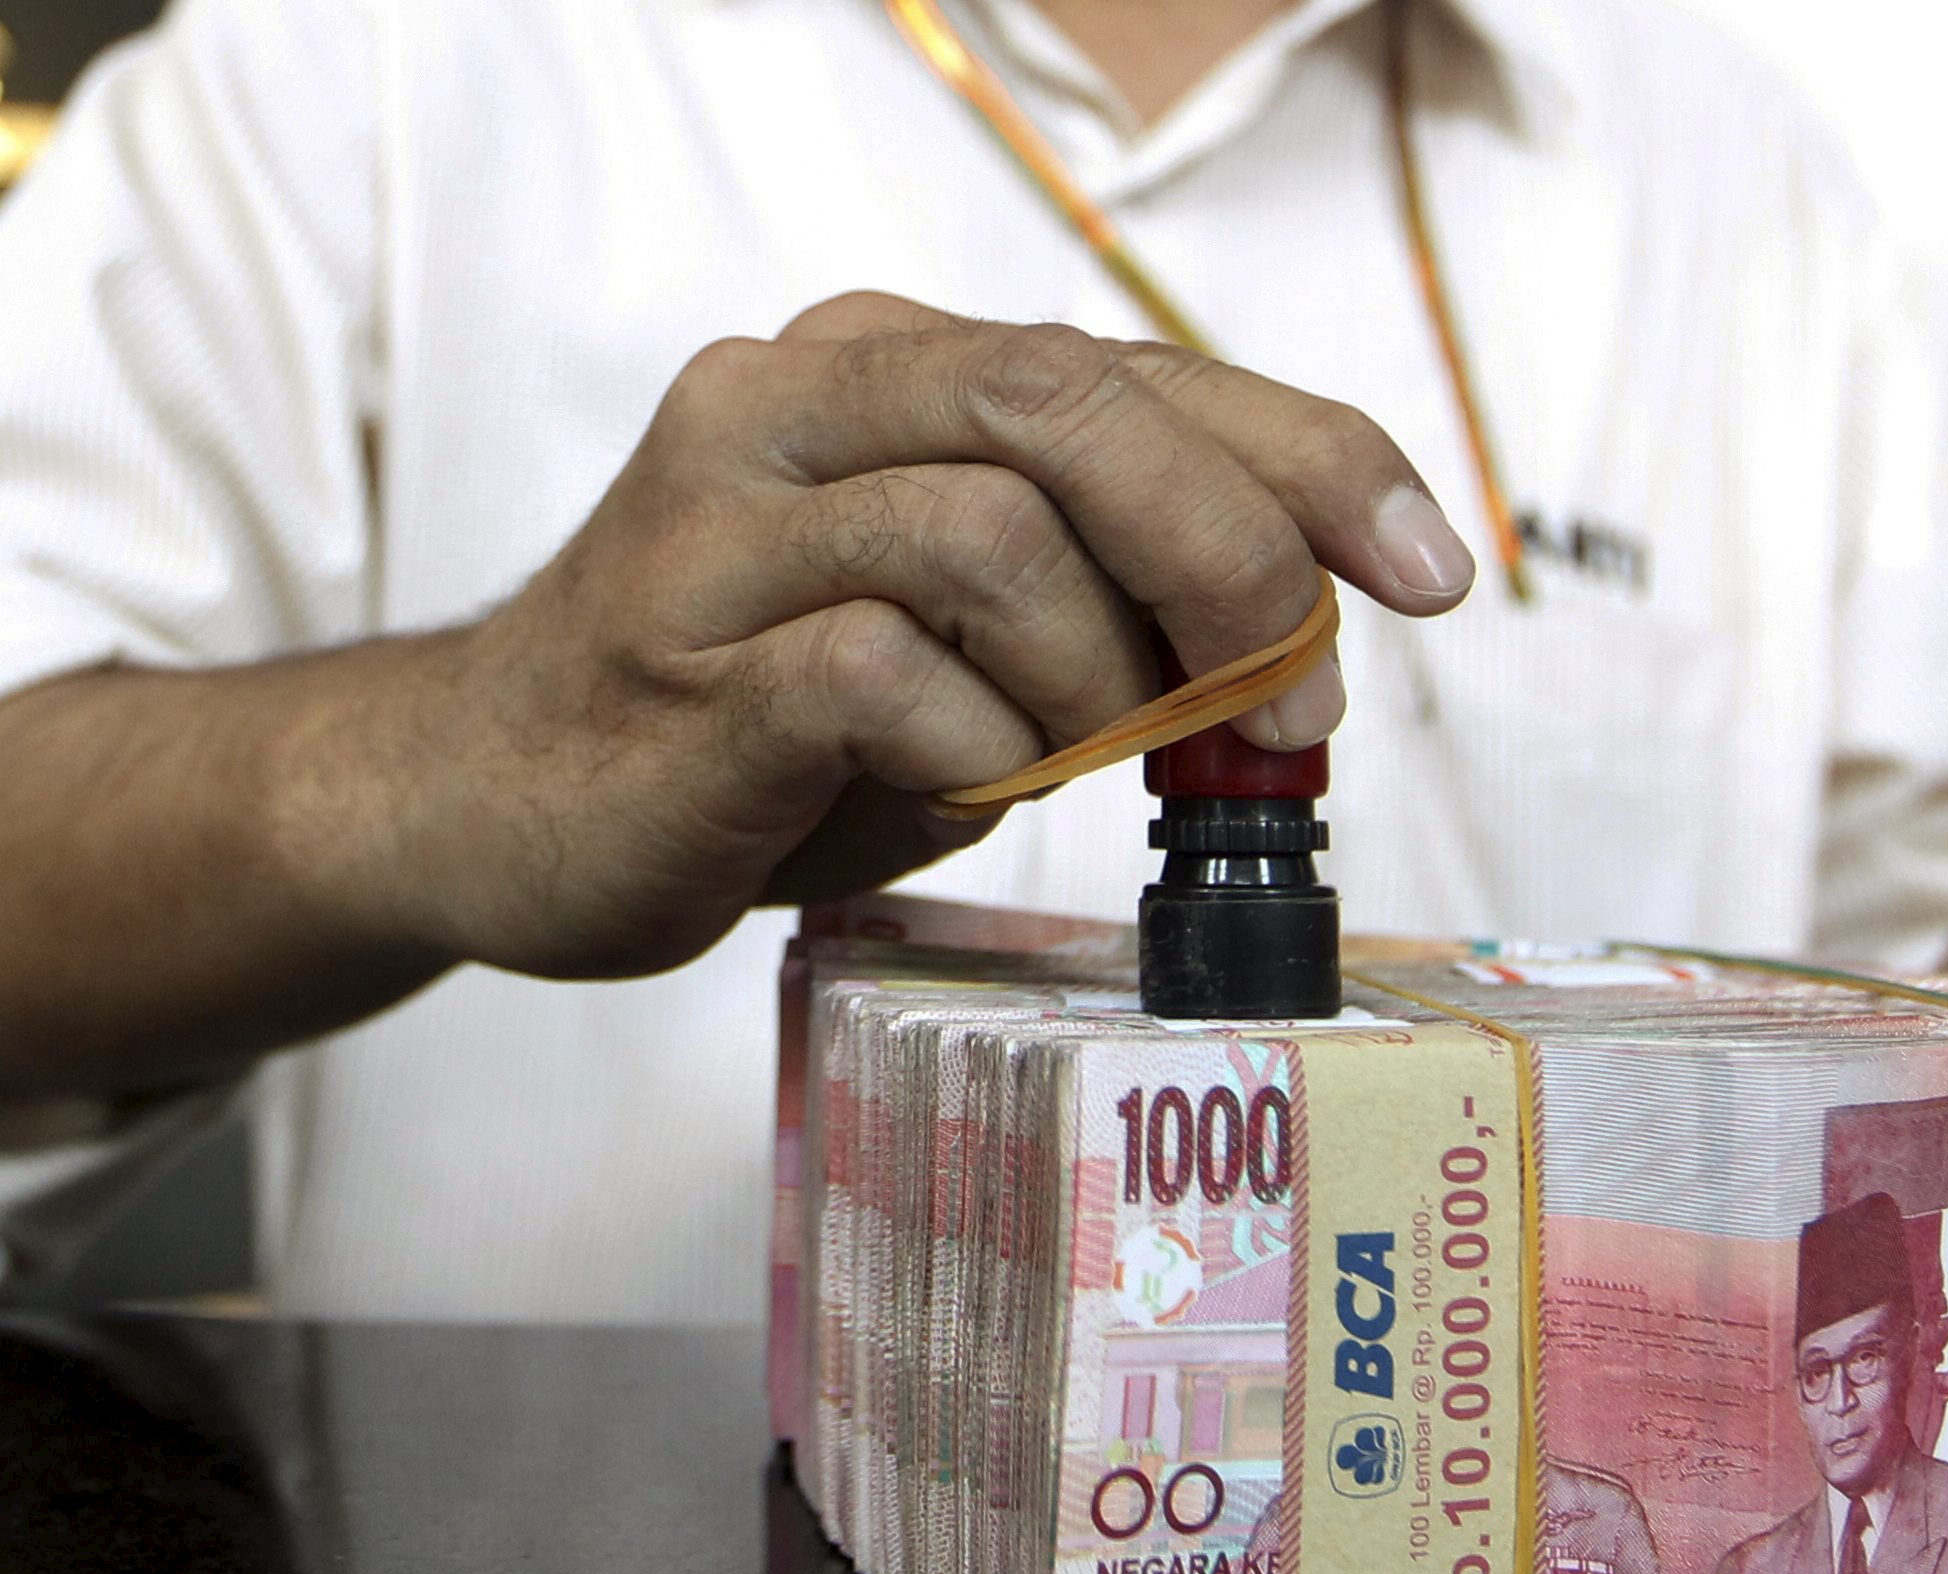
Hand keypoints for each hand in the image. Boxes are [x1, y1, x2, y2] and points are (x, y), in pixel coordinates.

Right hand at [328, 295, 1475, 980]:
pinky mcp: (682, 664)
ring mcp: (720, 529)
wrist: (483, 799)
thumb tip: (1300, 646)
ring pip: (990, 537)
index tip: (1431, 563)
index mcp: (879, 371)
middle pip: (1064, 402)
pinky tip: (955, 788)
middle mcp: (793, 407)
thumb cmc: (755, 720)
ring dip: (1090, 680)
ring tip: (1063, 760)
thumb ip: (1102, 609)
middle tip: (1288, 691)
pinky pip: (883, 675)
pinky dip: (973, 750)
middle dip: (1227, 548)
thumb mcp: (957, 642)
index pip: (1134, 368)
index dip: (1309, 457)